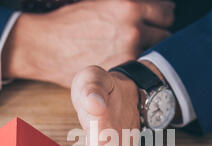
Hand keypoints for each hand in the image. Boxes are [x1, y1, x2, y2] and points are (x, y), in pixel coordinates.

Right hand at [2, 0, 174, 86]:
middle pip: (165, 36)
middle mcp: (133, 30)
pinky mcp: (120, 72)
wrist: (45, 45)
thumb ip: (127, 7)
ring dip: (150, 53)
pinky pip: (140, 69)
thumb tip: (146, 11)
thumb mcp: (100, 2)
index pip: (165, 12)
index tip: (160, 20)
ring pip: (155, 55)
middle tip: (149, 38)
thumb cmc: (69, 21)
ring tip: (137, 52)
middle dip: (159, 36)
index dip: (163, 16)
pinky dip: (137, 66)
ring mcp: (128, 53)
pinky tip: (127, 63)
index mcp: (128, 6)